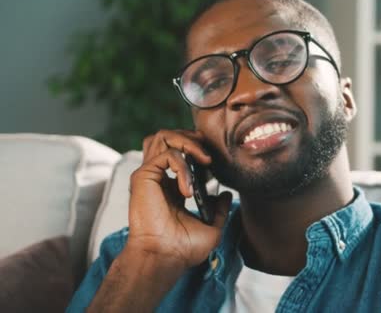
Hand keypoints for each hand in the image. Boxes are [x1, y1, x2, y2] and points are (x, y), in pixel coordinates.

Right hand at [126, 129, 232, 269]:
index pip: (182, 152)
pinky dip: (183, 166)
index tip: (215, 163)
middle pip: (169, 136)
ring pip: (163, 136)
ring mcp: (150, 174)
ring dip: (187, 143)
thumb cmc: (184, 248)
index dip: (199, 150)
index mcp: (172, 186)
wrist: (165, 257)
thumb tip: (225, 194)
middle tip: (209, 156)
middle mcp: (159, 176)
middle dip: (192, 138)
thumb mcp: (211, 227)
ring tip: (203, 161)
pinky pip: (166, 155)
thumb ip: (219, 210)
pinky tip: (188, 189)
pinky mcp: (143, 176)